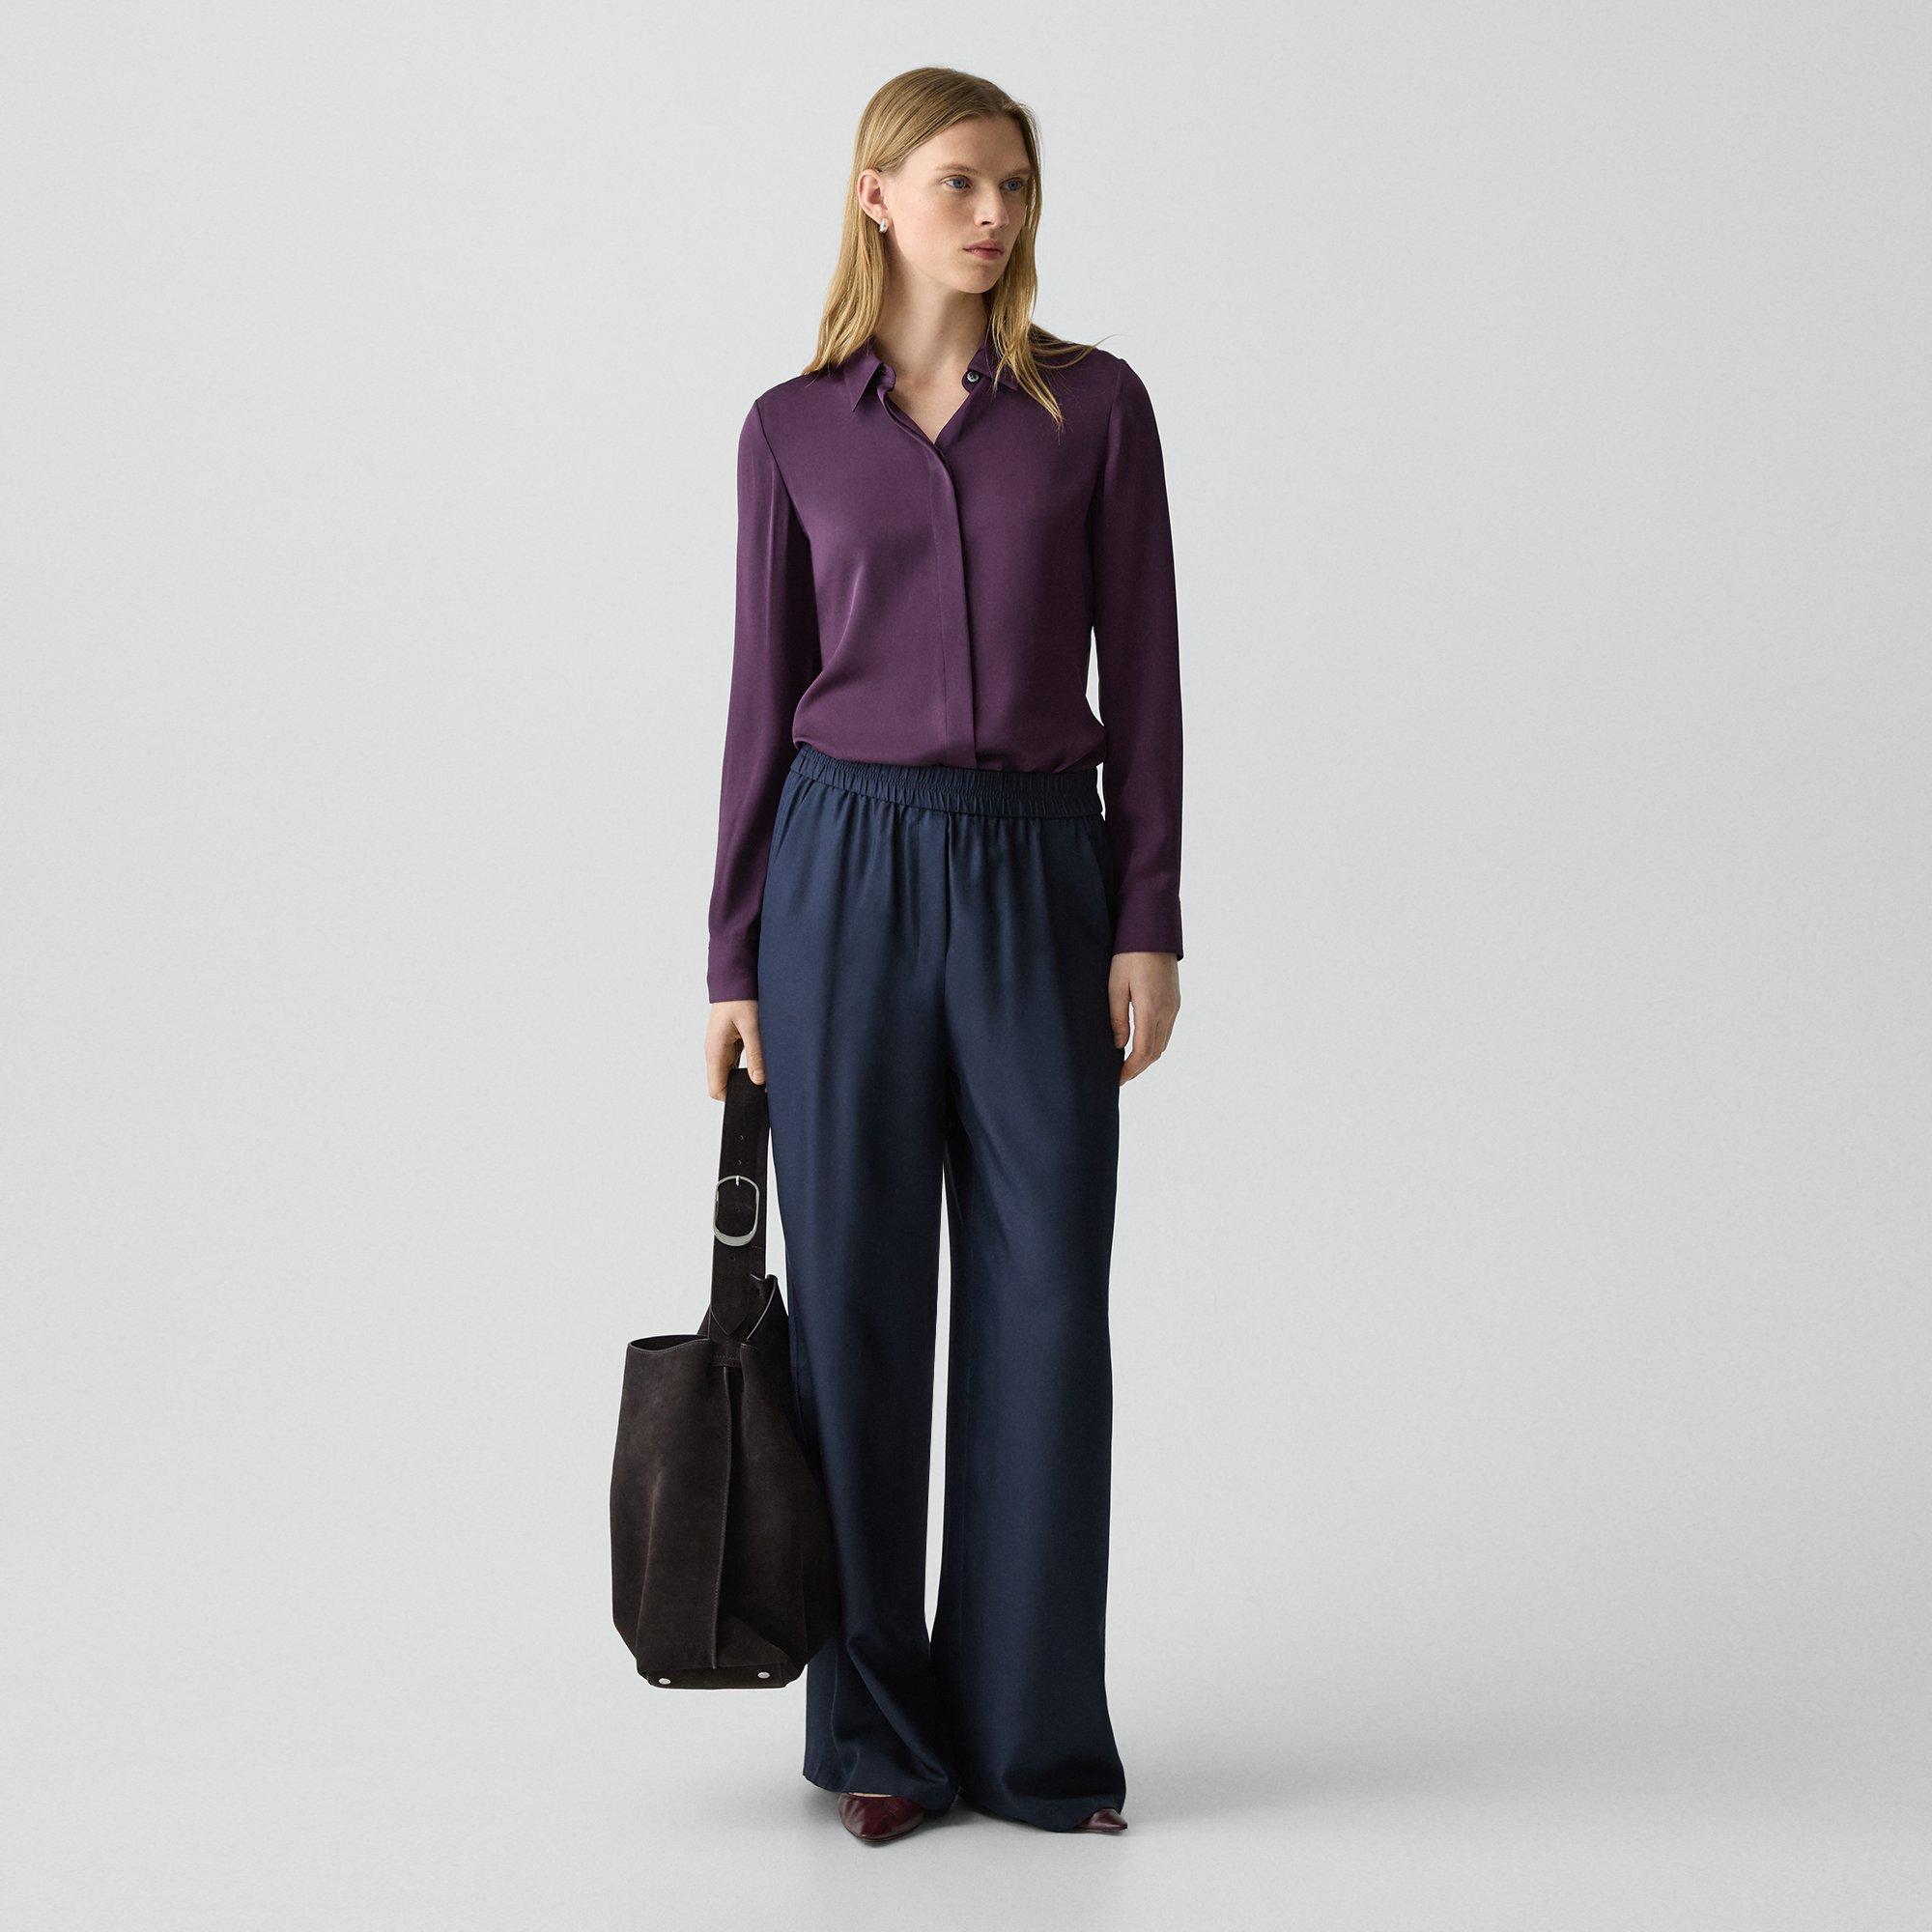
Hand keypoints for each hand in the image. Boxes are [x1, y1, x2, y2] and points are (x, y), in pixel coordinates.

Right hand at [706, 999, 764, 1097]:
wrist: (734, 977)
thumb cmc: (740, 998)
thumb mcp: (752, 1026)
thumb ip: (756, 1054)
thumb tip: (759, 1081)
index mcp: (715, 1051)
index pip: (716, 1090)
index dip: (733, 1098)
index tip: (754, 1098)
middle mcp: (715, 1053)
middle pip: (724, 1084)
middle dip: (743, 1089)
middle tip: (765, 1088)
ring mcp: (721, 1048)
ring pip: (732, 1074)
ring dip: (747, 1077)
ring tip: (766, 1074)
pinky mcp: (730, 1042)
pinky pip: (737, 1062)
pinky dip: (748, 1066)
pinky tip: (762, 1062)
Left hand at [1109, 952, 1179, 1083]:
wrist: (1153, 932)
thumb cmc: (1129, 955)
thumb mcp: (1115, 985)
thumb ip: (1117, 1018)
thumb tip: (1119, 1045)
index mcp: (1150, 1008)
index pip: (1143, 1051)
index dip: (1131, 1069)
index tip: (1118, 1079)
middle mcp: (1167, 1011)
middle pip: (1155, 1052)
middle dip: (1138, 1068)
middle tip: (1121, 1077)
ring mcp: (1174, 1006)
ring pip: (1163, 1043)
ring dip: (1147, 1058)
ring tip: (1128, 1064)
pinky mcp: (1175, 1001)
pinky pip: (1167, 1031)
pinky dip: (1154, 1044)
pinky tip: (1140, 1045)